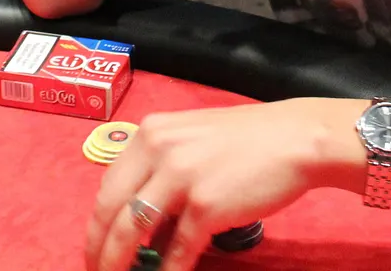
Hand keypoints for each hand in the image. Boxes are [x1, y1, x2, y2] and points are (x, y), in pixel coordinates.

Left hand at [86, 100, 352, 270]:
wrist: (295, 139)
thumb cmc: (247, 140)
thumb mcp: (192, 140)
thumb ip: (161, 169)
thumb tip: (145, 222)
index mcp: (151, 133)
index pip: (108, 185)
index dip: (97, 222)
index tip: (95, 245)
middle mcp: (158, 150)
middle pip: (109, 209)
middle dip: (99, 248)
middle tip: (96, 269)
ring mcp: (180, 177)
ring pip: (132, 231)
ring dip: (120, 262)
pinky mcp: (205, 205)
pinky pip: (176, 249)